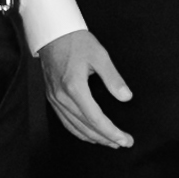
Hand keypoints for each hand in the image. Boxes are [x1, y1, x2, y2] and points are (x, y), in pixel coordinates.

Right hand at [40, 29, 134, 149]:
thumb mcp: (100, 55)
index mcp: (74, 87)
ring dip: (93, 138)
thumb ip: (113, 78)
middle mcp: (62, 97)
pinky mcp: (52, 98)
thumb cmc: (76, 41)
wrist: (53, 34)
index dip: (112, 132)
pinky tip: (89, 134)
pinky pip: (65, 122)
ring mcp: (55, 99)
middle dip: (106, 139)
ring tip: (110, 142)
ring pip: (75, 128)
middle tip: (123, 143)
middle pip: (86, 127)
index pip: (96, 119)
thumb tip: (126, 97)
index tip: (126, 140)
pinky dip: (79, 132)